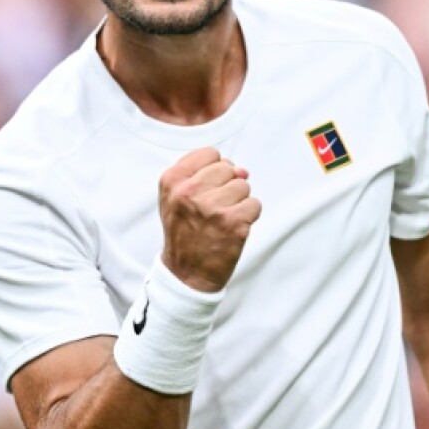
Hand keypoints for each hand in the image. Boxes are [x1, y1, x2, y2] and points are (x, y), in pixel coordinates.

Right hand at [158, 147, 260, 292]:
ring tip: (222, 220)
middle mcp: (190, 191)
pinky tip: (233, 228)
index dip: (215, 171)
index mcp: (172, 180)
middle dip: (227, 186)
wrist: (185, 274)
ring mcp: (212, 207)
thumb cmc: (183, 232)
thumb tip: (242, 170)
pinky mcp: (233, 223)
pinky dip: (249, 216)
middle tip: (213, 209)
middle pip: (228, 168)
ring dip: (238, 202)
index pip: (210, 154)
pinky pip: (255, 204)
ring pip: (243, 186)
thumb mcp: (176, 197)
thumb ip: (203, 175)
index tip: (208, 188)